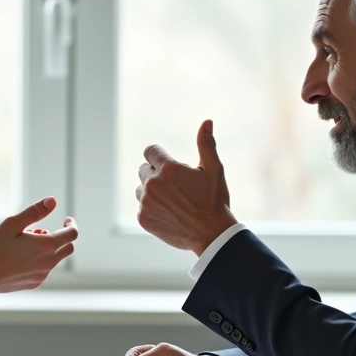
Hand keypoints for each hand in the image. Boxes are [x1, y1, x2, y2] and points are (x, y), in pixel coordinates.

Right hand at [0, 197, 76, 296]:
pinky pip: (44, 269)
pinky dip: (40, 260)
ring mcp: (42, 275)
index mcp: (45, 245)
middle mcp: (48, 262)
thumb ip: (34, 212)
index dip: (71, 225)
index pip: (71, 234)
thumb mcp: (11, 224)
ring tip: (26, 241)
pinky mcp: (34, 283)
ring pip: (55, 259)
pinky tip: (21, 256)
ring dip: (48, 248)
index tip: (66, 219)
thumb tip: (52, 201)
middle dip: (63, 237)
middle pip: (68, 248)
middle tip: (45, 230)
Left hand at [136, 120, 236, 254]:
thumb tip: (207, 121)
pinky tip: (169, 213)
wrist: (212, 234)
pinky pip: (141, 206)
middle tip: (176, 187)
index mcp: (168, 168)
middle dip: (156, 173)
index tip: (169, 166)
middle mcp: (153, 183)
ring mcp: (146, 202)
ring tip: (173, 201)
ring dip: (152, 191)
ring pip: (141, 188)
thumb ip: (206, 144)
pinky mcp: (143, 218)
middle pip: (144, 169)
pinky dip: (152, 208)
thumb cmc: (214, 200)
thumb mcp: (214, 170)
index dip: (160, 156)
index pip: (150, 151)